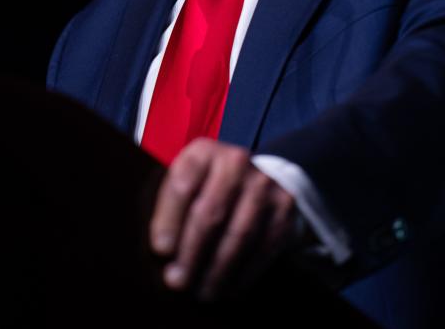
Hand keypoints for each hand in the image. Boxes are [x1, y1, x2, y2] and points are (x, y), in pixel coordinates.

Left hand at [149, 138, 301, 301]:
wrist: (258, 176)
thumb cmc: (207, 187)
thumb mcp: (187, 181)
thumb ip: (172, 206)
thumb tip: (161, 253)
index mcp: (203, 152)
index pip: (182, 185)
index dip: (169, 219)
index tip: (160, 251)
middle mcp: (236, 161)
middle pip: (211, 212)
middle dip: (192, 252)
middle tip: (177, 281)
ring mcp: (264, 183)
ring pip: (239, 233)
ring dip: (218, 269)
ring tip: (202, 292)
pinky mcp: (285, 206)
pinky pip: (264, 245)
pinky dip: (246, 272)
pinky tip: (229, 290)